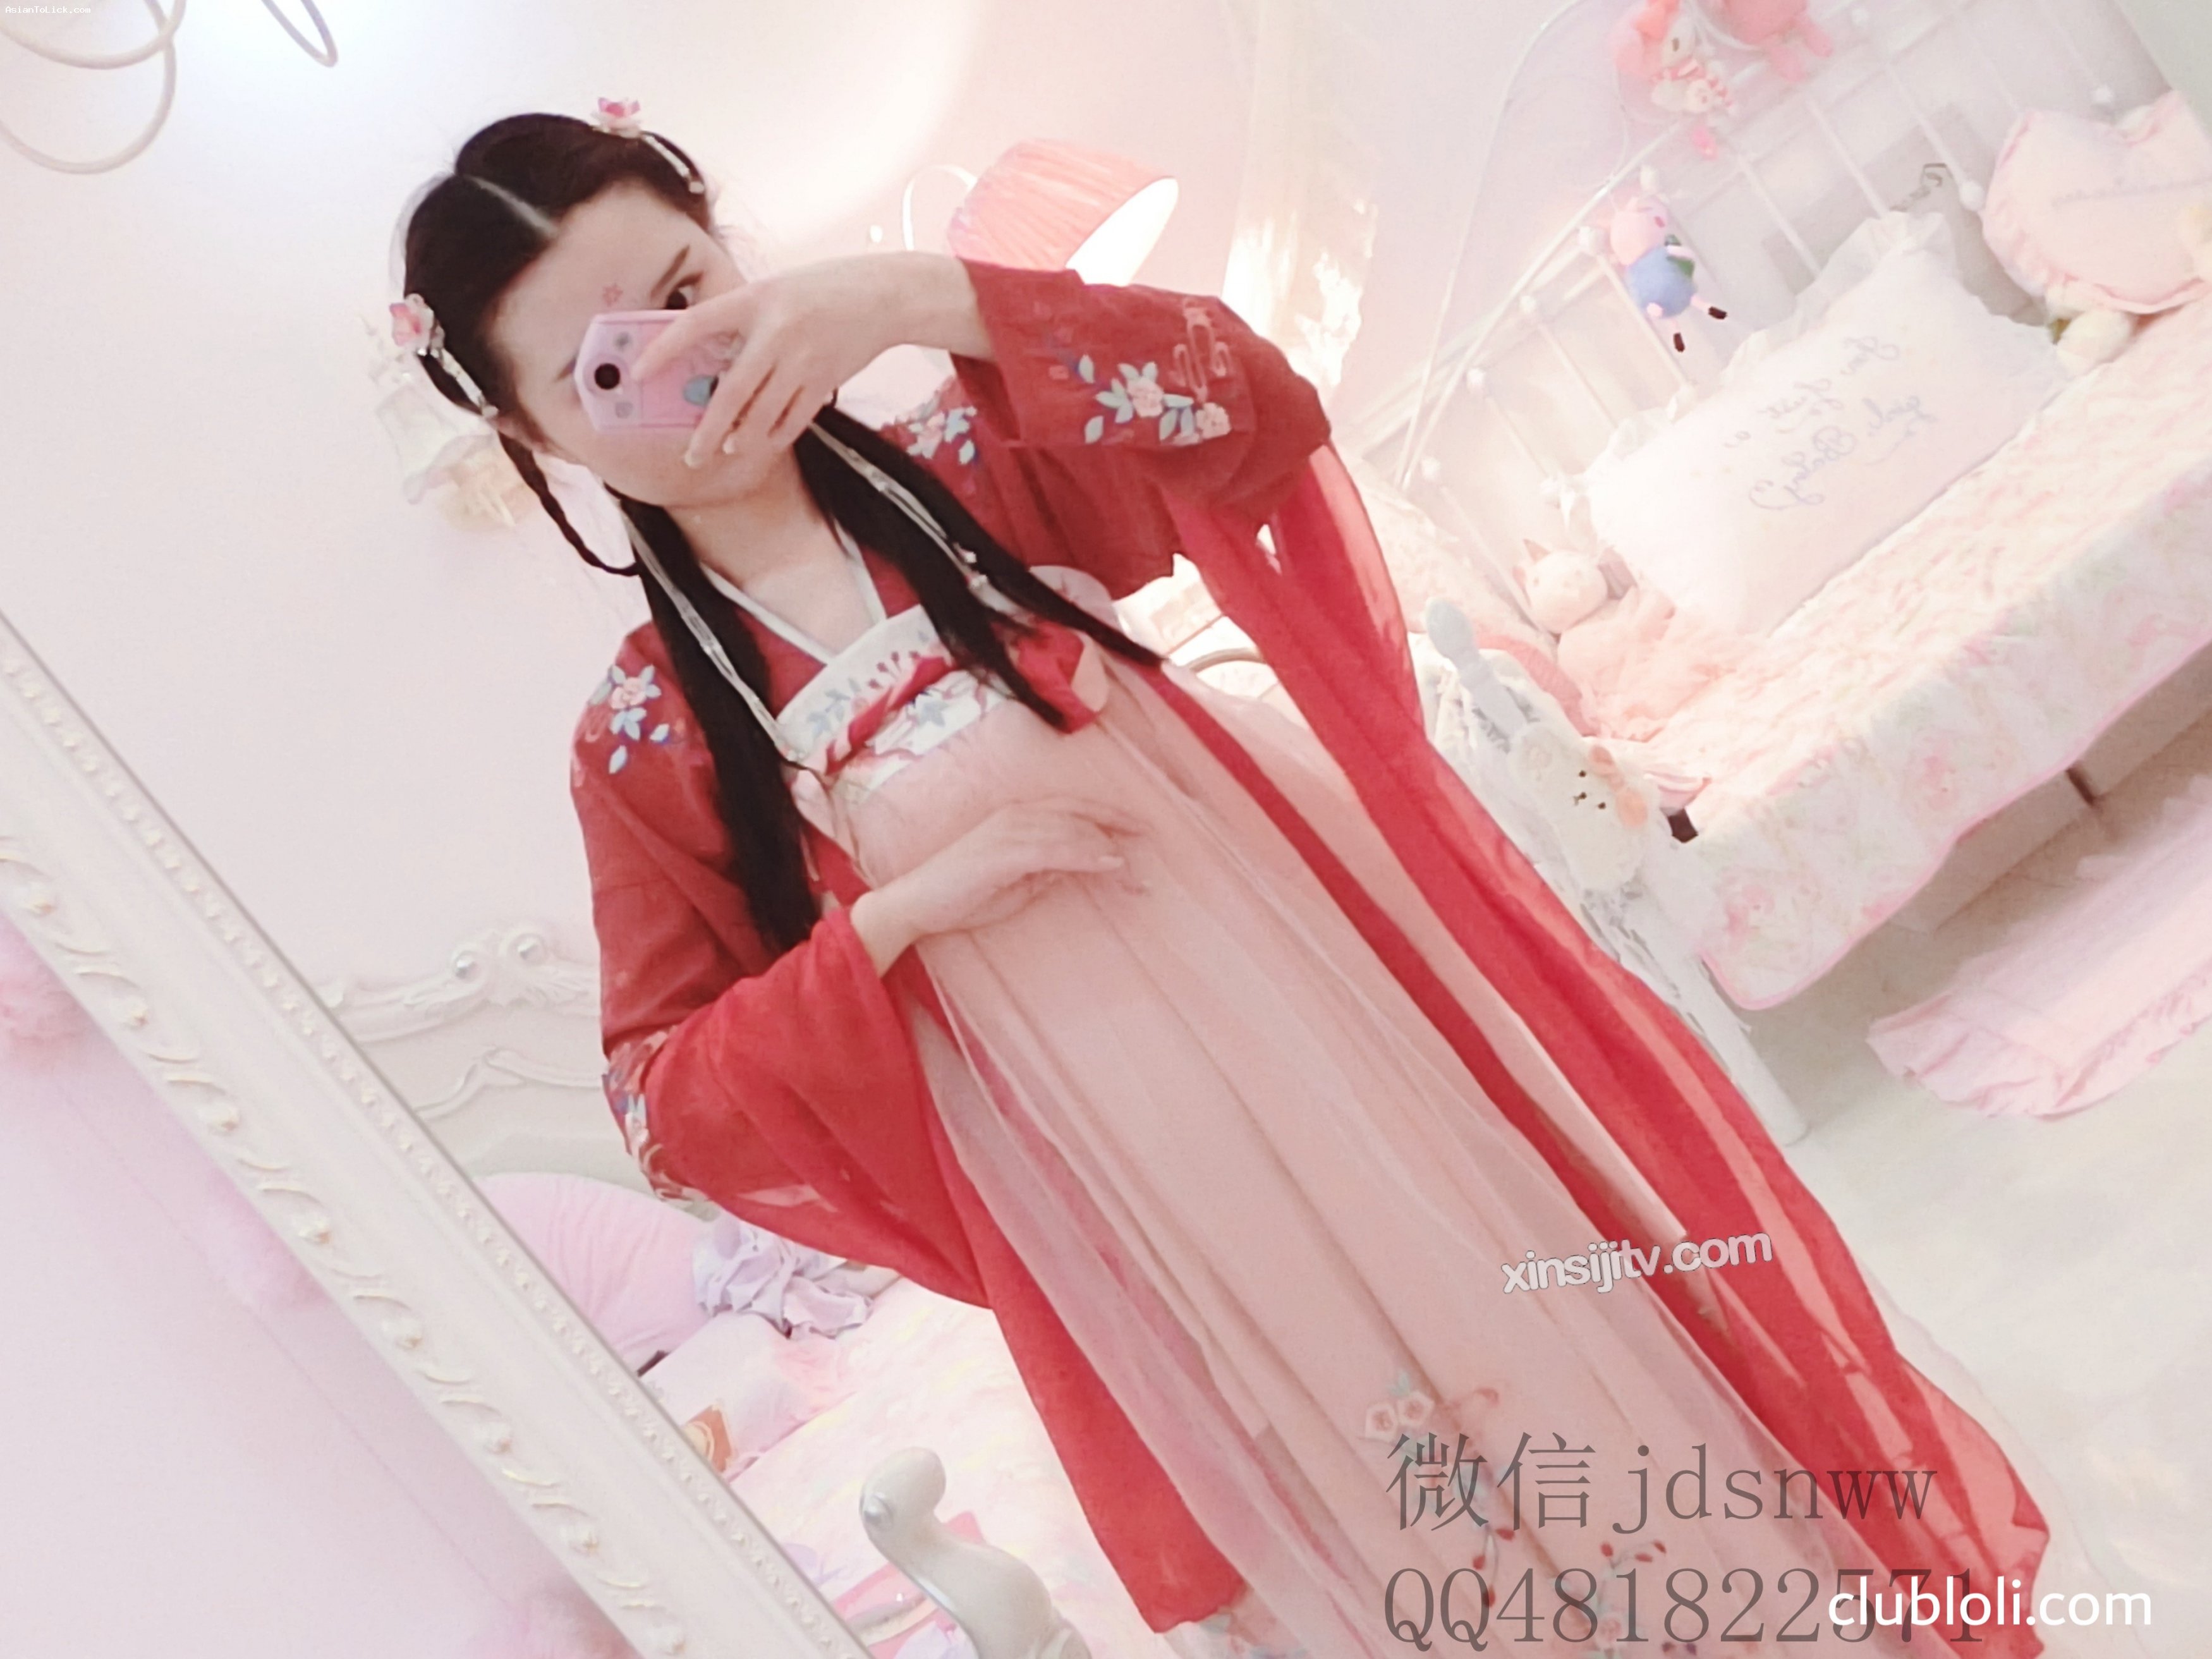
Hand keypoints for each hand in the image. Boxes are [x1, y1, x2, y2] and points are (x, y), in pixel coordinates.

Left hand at [630, 252, 985, 470]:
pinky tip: (759, 443)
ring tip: (723, 451)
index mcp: (755, 299)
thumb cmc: (820, 290)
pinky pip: (792, 421)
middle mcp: (776, 332)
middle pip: (732, 392)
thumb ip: (742, 319)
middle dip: (707, 430)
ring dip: (739, 440)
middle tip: (690, 455)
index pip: (697, 325)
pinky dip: (773, 436)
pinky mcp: (825, 382)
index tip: (638, 373)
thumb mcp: (773, 290)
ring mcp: (802, 361)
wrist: (883, 296)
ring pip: (762, 416)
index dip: (663, 350)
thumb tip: (707, 360)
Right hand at [847, 797, 1145, 972]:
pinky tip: (1112, 864)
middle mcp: (1017, 815)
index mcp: (1018, 817)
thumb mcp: (1016, 884)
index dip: (1109, 816)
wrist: (915, 904)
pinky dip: (1088, 855)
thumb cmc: (960, 896)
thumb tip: (1078, 867)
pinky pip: (1058, 849)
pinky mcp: (1006, 851)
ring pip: (1074, 830)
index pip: (1073, 809)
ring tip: (1137, 866)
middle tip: (1153, 837)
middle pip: (1080, 813)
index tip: (1140, 828)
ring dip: (1109, 847)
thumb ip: (1046, 870)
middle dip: (1119, 825)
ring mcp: (1010, 830)